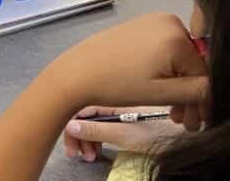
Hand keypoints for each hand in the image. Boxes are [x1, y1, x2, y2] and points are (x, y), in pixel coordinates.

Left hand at [46, 14, 208, 128]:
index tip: (198, 121)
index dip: (203, 101)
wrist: (76, 74)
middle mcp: (167, 21)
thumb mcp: (164, 93)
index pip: (204, 73)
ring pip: (177, 59)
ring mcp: (151, 21)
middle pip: (191, 65)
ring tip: (173, 112)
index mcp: (176, 34)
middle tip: (185, 121)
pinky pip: (162, 51)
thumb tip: (215, 89)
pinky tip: (160, 91)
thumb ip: (199, 91)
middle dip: (190, 95)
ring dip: (177, 86)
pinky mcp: (138, 26)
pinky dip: (164, 71)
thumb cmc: (117, 84)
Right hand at [63, 106, 182, 161]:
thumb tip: (70, 126)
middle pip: (84, 114)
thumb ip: (97, 130)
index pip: (79, 108)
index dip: (71, 127)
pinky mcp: (125, 117)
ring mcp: (118, 107)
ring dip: (88, 139)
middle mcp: (112, 99)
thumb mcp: (124, 135)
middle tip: (79, 155)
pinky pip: (103, 124)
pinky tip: (101, 148)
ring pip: (93, 120)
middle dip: (78, 135)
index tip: (71, 146)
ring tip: (92, 156)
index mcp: (110, 98)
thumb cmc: (158, 134)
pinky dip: (99, 138)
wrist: (184, 138)